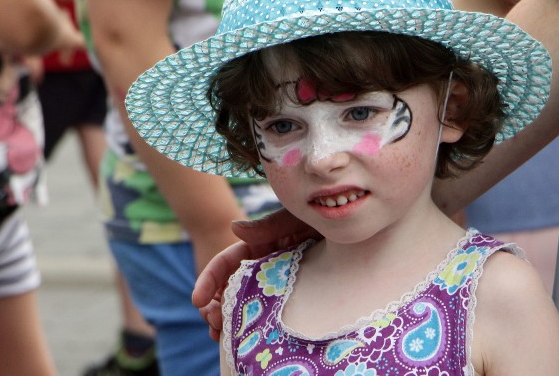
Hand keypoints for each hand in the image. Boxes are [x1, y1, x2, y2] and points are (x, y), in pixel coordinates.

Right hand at [192, 208, 319, 339]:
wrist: (360, 231)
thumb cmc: (327, 219)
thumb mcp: (297, 219)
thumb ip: (269, 225)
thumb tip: (233, 228)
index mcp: (263, 244)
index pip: (229, 262)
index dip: (210, 279)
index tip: (198, 301)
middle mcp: (267, 264)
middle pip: (232, 286)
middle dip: (215, 305)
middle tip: (212, 324)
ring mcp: (280, 281)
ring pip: (247, 303)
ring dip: (229, 318)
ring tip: (221, 335)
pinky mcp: (294, 295)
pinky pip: (269, 312)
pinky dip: (252, 325)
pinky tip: (244, 339)